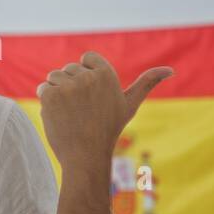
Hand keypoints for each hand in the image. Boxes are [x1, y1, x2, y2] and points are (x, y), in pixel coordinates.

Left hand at [36, 52, 173, 171]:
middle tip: (82, 110)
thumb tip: (170, 69)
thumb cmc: (108, 130)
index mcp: (106, 73)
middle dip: (71, 86)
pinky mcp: (51, 95)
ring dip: (57, 93)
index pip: (86, 57)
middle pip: (69, 68)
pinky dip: (47, 102)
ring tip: (71, 113)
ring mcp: (68, 86)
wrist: (86, 156)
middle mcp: (88, 76)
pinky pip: (42, 88)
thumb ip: (147, 83)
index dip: (86, 76)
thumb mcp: (129, 105)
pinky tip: (59, 116)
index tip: (91, 95)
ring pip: (54, 77)